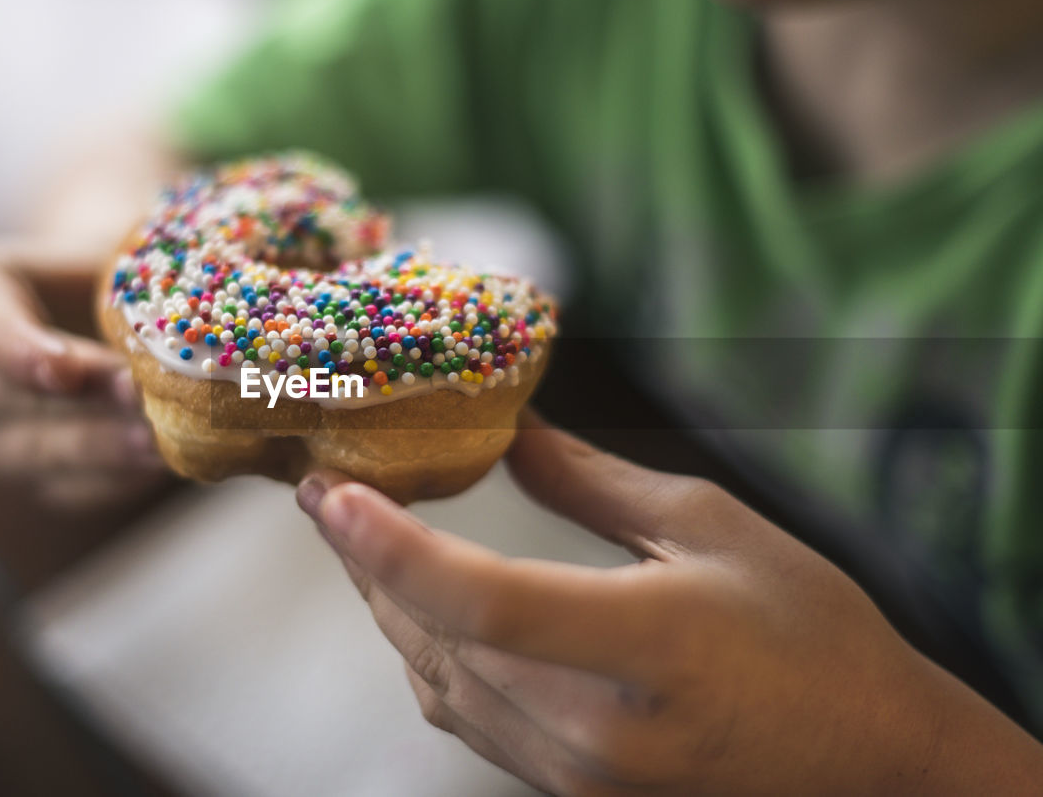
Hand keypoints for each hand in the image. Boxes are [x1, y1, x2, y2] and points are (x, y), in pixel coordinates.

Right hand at [0, 236, 168, 510]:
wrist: (127, 318)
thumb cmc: (121, 275)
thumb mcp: (125, 262)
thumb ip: (135, 283)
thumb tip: (179, 321)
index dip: (12, 347)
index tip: (62, 369)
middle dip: (75, 399)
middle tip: (137, 395)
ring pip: (30, 453)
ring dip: (101, 446)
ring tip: (161, 437)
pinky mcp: (36, 479)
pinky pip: (69, 488)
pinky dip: (120, 475)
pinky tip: (166, 459)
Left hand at [296, 413, 1042, 794]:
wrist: (868, 763)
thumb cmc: (810, 634)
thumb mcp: (713, 527)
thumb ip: (593, 484)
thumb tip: (511, 434)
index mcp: (648, 647)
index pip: (483, 604)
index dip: (392, 549)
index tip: (332, 494)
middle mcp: (600, 730)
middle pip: (441, 643)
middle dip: (370, 567)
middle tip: (327, 496)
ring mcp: (583, 778)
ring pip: (442, 688)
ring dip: (389, 611)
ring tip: (355, 541)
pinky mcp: (575, 795)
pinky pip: (472, 724)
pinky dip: (431, 659)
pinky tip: (417, 611)